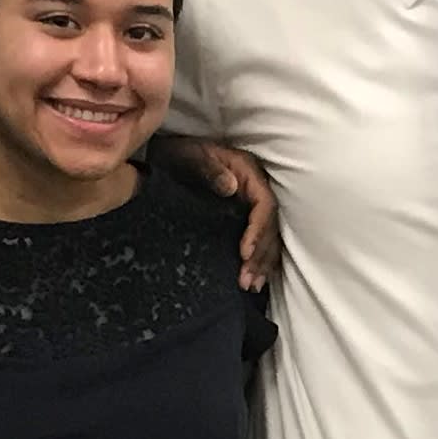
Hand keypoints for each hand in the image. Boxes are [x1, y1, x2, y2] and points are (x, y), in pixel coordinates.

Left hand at [153, 135, 279, 289]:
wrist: (169, 154)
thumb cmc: (179, 153)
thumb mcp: (190, 156)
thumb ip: (209, 170)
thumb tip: (232, 187)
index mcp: (248, 172)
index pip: (264, 204)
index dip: (258, 230)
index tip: (244, 252)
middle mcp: (254, 190)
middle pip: (269, 226)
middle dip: (260, 255)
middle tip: (246, 280)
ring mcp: (250, 204)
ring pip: (267, 236)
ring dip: (262, 263)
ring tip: (250, 286)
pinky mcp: (241, 216)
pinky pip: (258, 240)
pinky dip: (258, 261)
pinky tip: (254, 280)